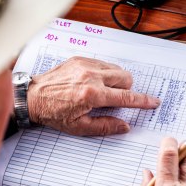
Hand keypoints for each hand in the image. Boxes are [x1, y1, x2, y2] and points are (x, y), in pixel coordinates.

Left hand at [27, 56, 159, 135]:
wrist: (33, 97)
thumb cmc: (53, 113)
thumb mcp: (79, 127)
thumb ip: (105, 126)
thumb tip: (124, 125)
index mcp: (92, 95)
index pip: (126, 97)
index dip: (142, 101)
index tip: (152, 102)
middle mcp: (91, 76)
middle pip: (126, 78)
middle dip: (127, 89)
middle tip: (116, 99)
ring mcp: (85, 65)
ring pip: (115, 69)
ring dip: (116, 80)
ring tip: (103, 90)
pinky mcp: (79, 59)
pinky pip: (102, 63)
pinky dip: (104, 72)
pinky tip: (93, 81)